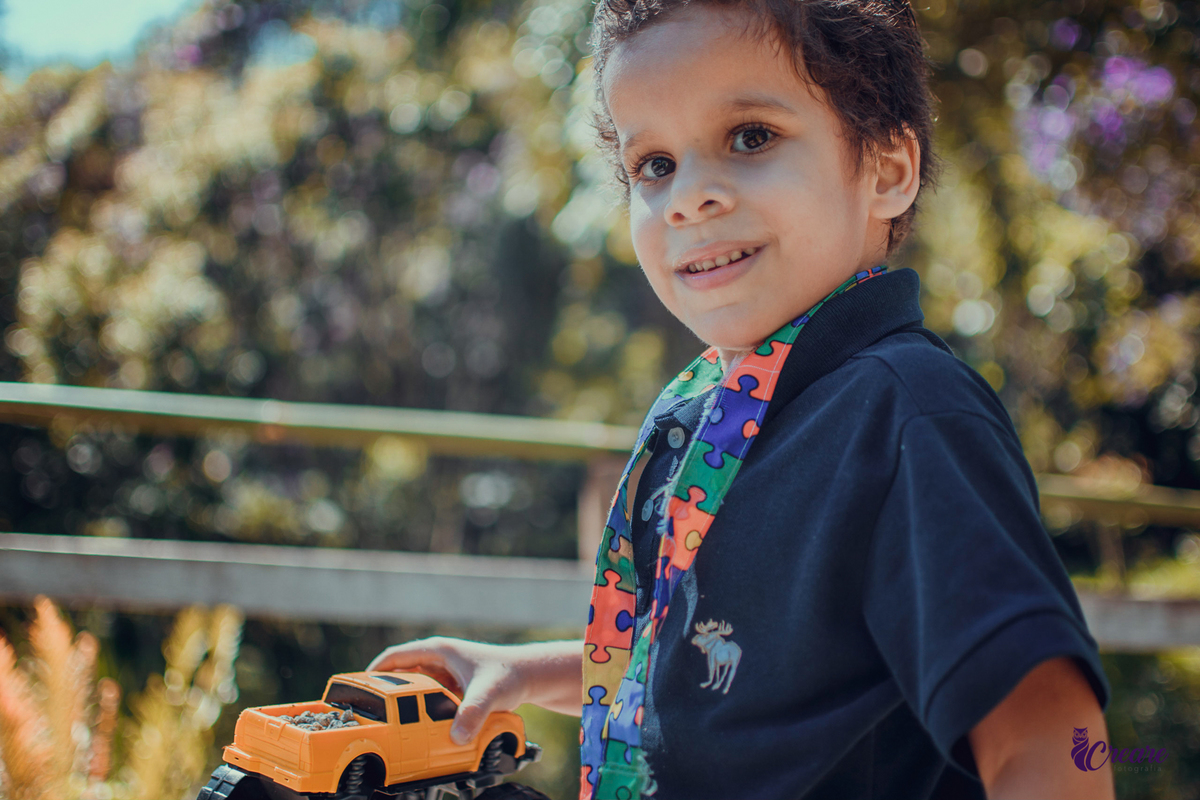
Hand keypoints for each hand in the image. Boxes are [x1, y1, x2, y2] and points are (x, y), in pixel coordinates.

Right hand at [367, 637, 583, 743]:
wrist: (530, 676)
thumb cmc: (508, 674)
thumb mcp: (487, 694)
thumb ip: (472, 715)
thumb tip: (456, 737)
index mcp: (438, 651)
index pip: (395, 657)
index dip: (374, 672)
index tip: (357, 688)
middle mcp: (438, 660)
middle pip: (400, 673)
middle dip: (384, 691)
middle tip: (368, 712)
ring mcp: (444, 673)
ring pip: (413, 687)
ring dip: (401, 702)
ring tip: (385, 723)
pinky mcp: (452, 687)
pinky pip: (427, 697)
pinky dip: (418, 709)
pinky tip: (414, 726)